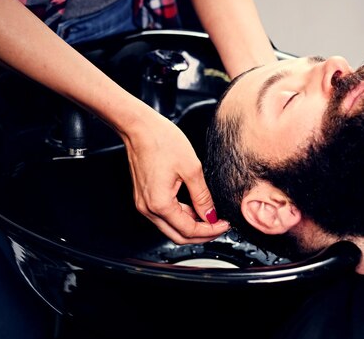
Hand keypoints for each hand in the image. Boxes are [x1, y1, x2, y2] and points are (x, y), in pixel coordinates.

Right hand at [121, 108, 228, 243]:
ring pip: (171, 227)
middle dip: (201, 234)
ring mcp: (143, 204)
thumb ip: (202, 197)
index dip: (210, 231)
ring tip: (210, 216)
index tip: (224, 225)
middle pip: (178, 235)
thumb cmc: (161, 141)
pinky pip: (164, 215)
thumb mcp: (191, 169)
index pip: (188, 230)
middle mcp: (148, 208)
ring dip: (191, 226)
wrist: (139, 127)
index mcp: (159, 204)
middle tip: (219, 226)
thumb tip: (211, 215)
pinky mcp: (144, 197)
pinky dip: (181, 216)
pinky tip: (194, 207)